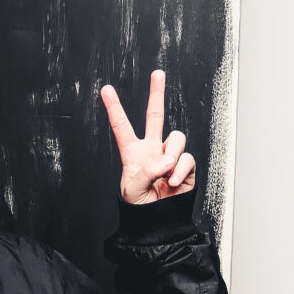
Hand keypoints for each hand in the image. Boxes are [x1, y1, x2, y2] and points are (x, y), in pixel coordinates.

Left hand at [100, 70, 196, 203]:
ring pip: (176, 138)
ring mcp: (169, 156)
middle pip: (155, 116)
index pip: (122, 127)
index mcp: (133, 153)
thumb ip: (145, 172)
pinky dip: (180, 171)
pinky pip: (186, 158)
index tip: (106, 89)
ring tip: (165, 173)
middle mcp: (152, 149)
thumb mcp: (132, 190)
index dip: (114, 108)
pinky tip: (172, 183)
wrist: (158, 221)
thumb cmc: (140, 206)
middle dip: (156, 93)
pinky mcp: (185, 165)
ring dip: (172, 154)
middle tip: (157, 73)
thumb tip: (166, 160)